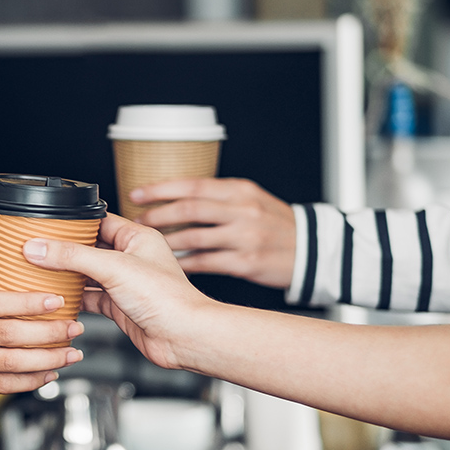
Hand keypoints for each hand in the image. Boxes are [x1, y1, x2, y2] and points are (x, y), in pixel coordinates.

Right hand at [0, 284, 84, 399]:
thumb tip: (21, 292)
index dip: (29, 302)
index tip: (56, 300)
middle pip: (8, 333)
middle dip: (49, 332)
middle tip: (75, 327)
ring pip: (9, 362)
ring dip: (46, 358)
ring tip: (71, 353)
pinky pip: (0, 385)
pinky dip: (28, 381)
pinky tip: (47, 373)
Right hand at [22, 214, 211, 369]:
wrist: (183, 337)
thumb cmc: (167, 298)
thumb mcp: (113, 268)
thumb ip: (73, 256)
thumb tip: (40, 247)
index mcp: (137, 237)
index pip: (98, 221)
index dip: (72, 223)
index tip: (46, 225)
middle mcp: (131, 258)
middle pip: (89, 248)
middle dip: (65, 250)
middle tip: (38, 249)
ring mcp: (125, 283)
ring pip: (87, 274)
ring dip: (67, 275)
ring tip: (41, 271)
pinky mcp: (119, 307)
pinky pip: (90, 298)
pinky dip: (74, 299)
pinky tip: (57, 298)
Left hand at [129, 178, 295, 289]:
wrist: (313, 249)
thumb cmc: (275, 223)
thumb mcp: (251, 199)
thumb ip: (217, 196)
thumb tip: (173, 197)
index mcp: (240, 190)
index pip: (192, 185)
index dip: (160, 189)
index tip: (136, 193)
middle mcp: (242, 211)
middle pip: (189, 209)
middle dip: (157, 215)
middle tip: (136, 222)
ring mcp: (245, 237)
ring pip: (194, 237)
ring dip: (166, 241)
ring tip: (147, 244)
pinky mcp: (246, 262)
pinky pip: (205, 263)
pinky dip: (184, 264)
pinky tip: (169, 264)